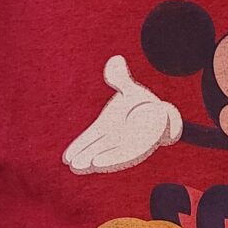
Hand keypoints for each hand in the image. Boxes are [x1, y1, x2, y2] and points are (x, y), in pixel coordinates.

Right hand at [62, 56, 181, 174]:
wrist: (162, 115)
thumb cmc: (141, 104)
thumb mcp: (130, 89)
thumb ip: (120, 78)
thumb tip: (116, 59)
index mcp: (106, 125)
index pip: (89, 137)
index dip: (78, 146)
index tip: (65, 158)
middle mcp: (113, 138)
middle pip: (95, 149)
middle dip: (83, 156)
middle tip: (71, 164)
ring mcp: (124, 144)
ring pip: (106, 154)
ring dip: (94, 161)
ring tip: (79, 167)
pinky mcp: (137, 148)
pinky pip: (122, 155)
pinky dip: (110, 158)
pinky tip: (97, 163)